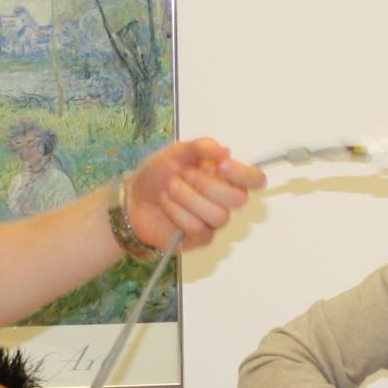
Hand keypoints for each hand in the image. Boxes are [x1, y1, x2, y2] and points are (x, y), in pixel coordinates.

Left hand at [124, 139, 265, 252]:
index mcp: (225, 178)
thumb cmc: (158, 174)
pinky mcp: (198, 239)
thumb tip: (225, 150)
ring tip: (169, 189)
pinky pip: (199, 229)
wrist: (133, 198)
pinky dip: (179, 213)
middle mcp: (223, 201)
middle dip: (208, 185)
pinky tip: (166, 204)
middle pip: (239, 200)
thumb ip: (200, 147)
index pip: (255, 180)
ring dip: (189, 199)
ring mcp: (212, 222)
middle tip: (183, 175)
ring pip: (219, 216)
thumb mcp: (175, 152)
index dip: (245, 175)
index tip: (222, 165)